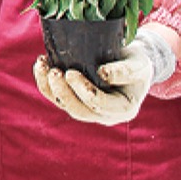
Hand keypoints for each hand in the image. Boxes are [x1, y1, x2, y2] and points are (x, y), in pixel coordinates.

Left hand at [33, 28, 173, 125]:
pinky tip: (41, 66)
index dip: (83, 90)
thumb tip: (102, 73)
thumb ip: (125, 71)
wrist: (130, 64)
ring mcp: (87, 110)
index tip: (71, 72)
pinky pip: (57, 97)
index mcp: (123, 110)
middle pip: (78, 109)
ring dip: (50, 87)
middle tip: (55, 71)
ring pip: (64, 105)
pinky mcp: (74, 102)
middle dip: (63, 91)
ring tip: (43, 66)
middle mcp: (104, 115)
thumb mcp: (139, 65)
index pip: (99, 104)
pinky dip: (46, 83)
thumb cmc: (138, 64)